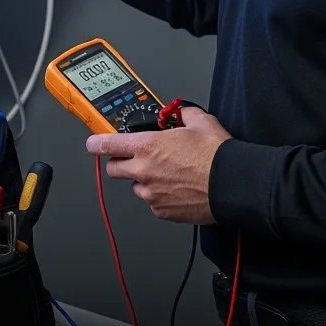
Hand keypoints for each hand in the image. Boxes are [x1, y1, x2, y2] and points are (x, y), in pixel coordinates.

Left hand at [86, 108, 231, 223]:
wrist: (232, 185)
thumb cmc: (217, 155)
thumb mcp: (200, 122)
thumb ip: (183, 114)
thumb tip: (180, 113)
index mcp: (147, 146)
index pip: (107, 145)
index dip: (96, 143)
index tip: (93, 143)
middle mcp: (144, 171)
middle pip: (114, 169)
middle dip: (122, 162)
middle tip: (139, 157)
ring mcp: (151, 194)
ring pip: (135, 187)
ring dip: (143, 180)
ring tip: (167, 174)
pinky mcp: (162, 211)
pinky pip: (152, 202)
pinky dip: (159, 196)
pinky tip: (177, 188)